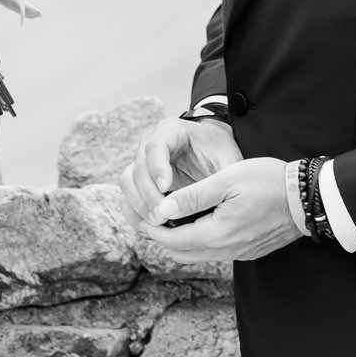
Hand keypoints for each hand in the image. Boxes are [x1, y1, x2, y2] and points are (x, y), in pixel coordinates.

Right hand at [121, 114, 242, 223]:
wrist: (214, 154)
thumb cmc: (220, 152)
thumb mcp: (227, 159)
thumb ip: (224, 173)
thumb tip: (218, 197)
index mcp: (171, 131)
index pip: (156, 146)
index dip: (157, 167)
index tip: (166, 187)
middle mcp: (150, 144)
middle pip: (138, 167)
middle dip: (148, 194)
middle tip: (162, 215)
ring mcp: (142, 163)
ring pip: (128, 182)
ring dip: (139, 204)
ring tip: (158, 223)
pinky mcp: (140, 181)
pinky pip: (128, 196)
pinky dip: (135, 211)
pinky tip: (149, 226)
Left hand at [134, 154, 304, 263]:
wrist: (308, 198)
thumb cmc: (269, 182)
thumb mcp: (227, 180)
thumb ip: (192, 196)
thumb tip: (161, 208)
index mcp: (216, 234)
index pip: (171, 239)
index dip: (152, 227)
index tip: (142, 212)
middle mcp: (226, 250)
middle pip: (180, 253)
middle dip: (162, 237)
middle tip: (150, 217)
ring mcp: (238, 253)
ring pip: (197, 254)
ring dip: (180, 240)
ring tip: (170, 218)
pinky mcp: (248, 250)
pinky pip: (215, 251)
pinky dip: (198, 240)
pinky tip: (198, 221)